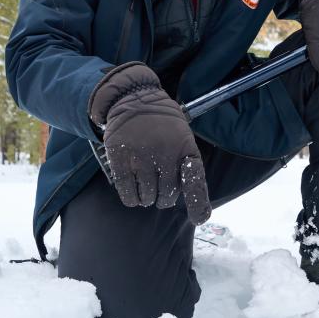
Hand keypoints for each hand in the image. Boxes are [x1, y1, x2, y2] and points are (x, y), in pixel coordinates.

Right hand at [88, 62, 210, 224]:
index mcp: (184, 147)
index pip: (194, 181)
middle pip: (166, 196)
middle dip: (163, 198)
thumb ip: (185, 165)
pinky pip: (127, 193)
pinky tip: (132, 192)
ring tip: (145, 186)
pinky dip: (131, 198)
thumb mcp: (182, 137)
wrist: (134, 99)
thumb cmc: (163, 125)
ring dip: (146, 198)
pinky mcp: (120, 158)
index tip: (199, 218)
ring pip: (146, 198)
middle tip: (159, 189)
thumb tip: (194, 207)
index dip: (197, 203)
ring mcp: (141, 156)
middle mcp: (164, 153)